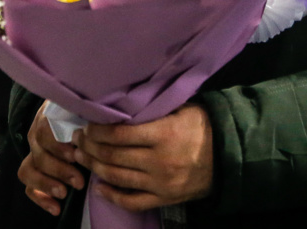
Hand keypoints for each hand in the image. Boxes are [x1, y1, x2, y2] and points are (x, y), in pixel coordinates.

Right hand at [18, 103, 84, 216]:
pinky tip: (56, 208)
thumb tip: (93, 128)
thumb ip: (89, 119)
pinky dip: (41, 199)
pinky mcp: (34, 171)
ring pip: (28, 171)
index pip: (44, 131)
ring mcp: (33, 153)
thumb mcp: (89, 115)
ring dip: (46, 184)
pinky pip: (29, 187)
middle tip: (79, 181)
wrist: (81, 123)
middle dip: (59, 170)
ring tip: (64, 193)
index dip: (58, 145)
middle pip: (38, 154)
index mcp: (49, 117)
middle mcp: (37, 135)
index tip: (75, 155)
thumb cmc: (88, 120)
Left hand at [72, 104, 213, 211]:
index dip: (97, 130)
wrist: (228, 155)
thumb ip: (152, 110)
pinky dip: (112, 196)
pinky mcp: (164, 198)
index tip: (87, 125)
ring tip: (81, 157)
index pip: (119, 133)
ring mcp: (160, 182)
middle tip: (77, 140)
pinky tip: (99, 187)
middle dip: (89, 147)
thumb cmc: (202, 126)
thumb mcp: (180, 109)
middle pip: (113, 155)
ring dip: (95, 167)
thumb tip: (121, 104)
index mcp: (162, 134)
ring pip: (117, 177)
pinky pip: (133, 201)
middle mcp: (159, 160)